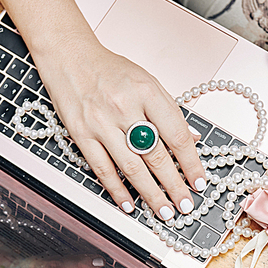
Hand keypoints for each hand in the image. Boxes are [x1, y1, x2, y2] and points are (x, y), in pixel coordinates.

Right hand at [33, 36, 205, 220]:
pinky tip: (128, 204)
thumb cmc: (109, 69)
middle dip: (174, 186)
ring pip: (131, 167)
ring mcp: (101, 123)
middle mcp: (124, 107)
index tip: (199, 182)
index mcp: (147, 92)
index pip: (176, 135)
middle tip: (185, 206)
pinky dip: (116, 190)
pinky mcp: (81, 134)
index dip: (191, 163)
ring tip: (164, 211)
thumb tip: (191, 140)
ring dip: (150, 194)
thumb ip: (168, 111)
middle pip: (156, 156)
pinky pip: (102, 168)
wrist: (68, 55)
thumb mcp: (146, 82)